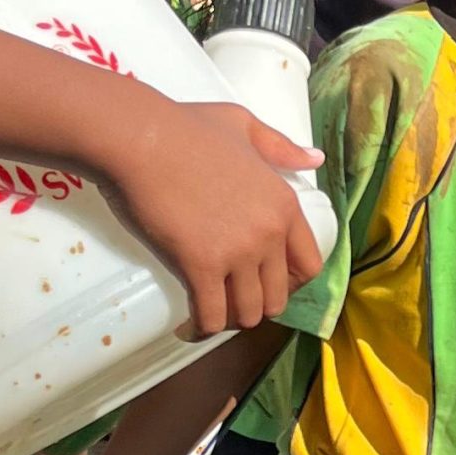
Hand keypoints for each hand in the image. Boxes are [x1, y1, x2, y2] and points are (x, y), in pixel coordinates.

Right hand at [97, 97, 325, 335]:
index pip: (309, 265)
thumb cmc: (185, 128)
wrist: (140, 138)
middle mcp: (269, 233)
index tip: (266, 286)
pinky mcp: (201, 265)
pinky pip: (211, 316)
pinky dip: (201, 329)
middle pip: (278, 297)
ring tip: (210, 314)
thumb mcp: (244, 125)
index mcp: (284, 204)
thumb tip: (315, 159)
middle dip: (256, 306)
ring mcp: (238, 252)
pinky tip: (189, 328)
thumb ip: (280, 146)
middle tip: (231, 302)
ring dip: (230, 320)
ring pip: (248, 313)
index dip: (290, 285)